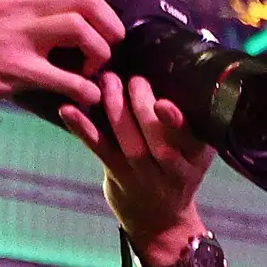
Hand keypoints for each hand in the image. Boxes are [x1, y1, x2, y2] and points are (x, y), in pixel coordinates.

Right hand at [0, 0, 125, 121]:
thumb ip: (10, 0)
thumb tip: (48, 1)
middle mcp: (10, 5)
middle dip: (110, 20)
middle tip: (110, 41)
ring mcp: (11, 37)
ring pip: (81, 29)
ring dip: (101, 53)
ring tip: (94, 70)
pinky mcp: (11, 72)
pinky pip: (67, 79)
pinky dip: (88, 90)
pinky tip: (86, 96)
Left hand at [60, 71, 213, 257]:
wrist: (162, 222)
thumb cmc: (177, 171)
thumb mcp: (196, 146)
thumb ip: (194, 109)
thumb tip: (197, 45)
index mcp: (197, 156)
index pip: (192, 138)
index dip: (177, 122)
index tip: (164, 102)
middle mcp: (174, 169)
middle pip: (159, 141)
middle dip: (142, 107)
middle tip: (134, 78)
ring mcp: (145, 175)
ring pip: (131, 143)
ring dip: (116, 109)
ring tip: (107, 80)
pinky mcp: (119, 176)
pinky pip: (101, 150)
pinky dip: (83, 128)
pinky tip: (69, 109)